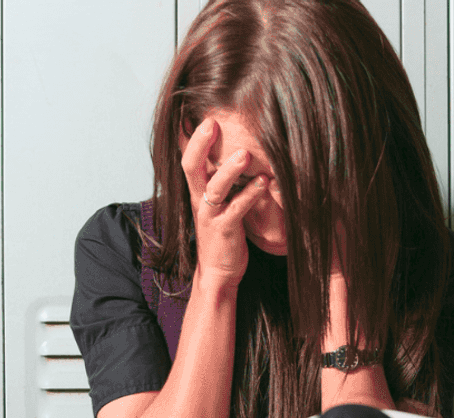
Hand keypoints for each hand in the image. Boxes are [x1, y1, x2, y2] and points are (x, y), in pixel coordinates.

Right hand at [181, 118, 268, 288]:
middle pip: (190, 166)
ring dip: (229, 170)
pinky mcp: (224, 230)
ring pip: (214, 188)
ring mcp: (210, 215)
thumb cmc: (223, 231)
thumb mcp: (218, 201)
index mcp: (197, 190)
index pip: (188, 157)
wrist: (219, 271)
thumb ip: (221, 178)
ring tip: (245, 154)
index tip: (199, 110)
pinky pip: (236, 210)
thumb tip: (236, 148)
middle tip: (212, 121)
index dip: (190, 135)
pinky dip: (250, 195)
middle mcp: (199, 199)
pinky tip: (265, 182)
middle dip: (199, 143)